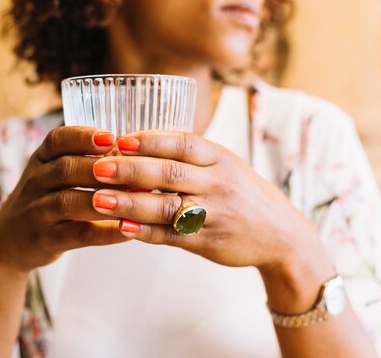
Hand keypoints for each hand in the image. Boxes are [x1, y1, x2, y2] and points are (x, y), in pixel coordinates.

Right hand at [0, 126, 128, 273]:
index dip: (83, 137)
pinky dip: (104, 232)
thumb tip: (133, 150)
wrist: (8, 242)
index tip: (111, 137)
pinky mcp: (44, 240)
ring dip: (101, 199)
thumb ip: (84, 160)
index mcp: (40, 160)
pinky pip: (76, 235)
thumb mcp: (53, 173)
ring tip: (131, 198)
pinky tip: (128, 230)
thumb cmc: (44, 200)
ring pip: (67, 202)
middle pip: (65, 169)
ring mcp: (37, 212)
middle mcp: (35, 182)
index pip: (57, 140)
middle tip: (129, 169)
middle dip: (98, 168)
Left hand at [89, 131, 329, 274]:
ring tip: (99, 199)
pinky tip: (121, 228)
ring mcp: (213, 214)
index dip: (149, 140)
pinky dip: (145, 232)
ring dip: (130, 203)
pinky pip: (171, 236)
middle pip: (169, 173)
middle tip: (98, 167)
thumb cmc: (242, 194)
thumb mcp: (225, 165)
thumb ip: (188, 155)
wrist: (282, 234)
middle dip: (131, 169)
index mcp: (220, 158)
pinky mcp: (207, 241)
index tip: (119, 139)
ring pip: (166, 207)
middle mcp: (218, 183)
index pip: (182, 143)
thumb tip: (135, 141)